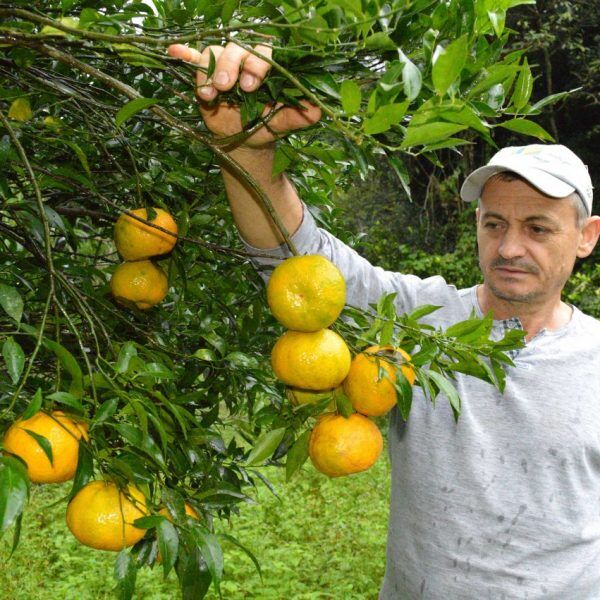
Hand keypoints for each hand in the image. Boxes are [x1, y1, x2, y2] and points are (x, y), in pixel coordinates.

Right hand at [167, 42, 320, 147]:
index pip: (262, 54)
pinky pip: (194, 60)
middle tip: (227, 88)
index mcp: (265, 68)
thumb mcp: (282, 124)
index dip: (256, 65)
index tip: (252, 86)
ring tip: (209, 95)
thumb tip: (318, 109)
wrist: (244, 140)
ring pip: (214, 54)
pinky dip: (185, 55)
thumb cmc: (266, 127)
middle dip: (230, 67)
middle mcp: (244, 62)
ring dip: (209, 72)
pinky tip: (175, 53)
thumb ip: (299, 116)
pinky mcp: (205, 76)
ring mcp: (223, 67)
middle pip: (235, 50)